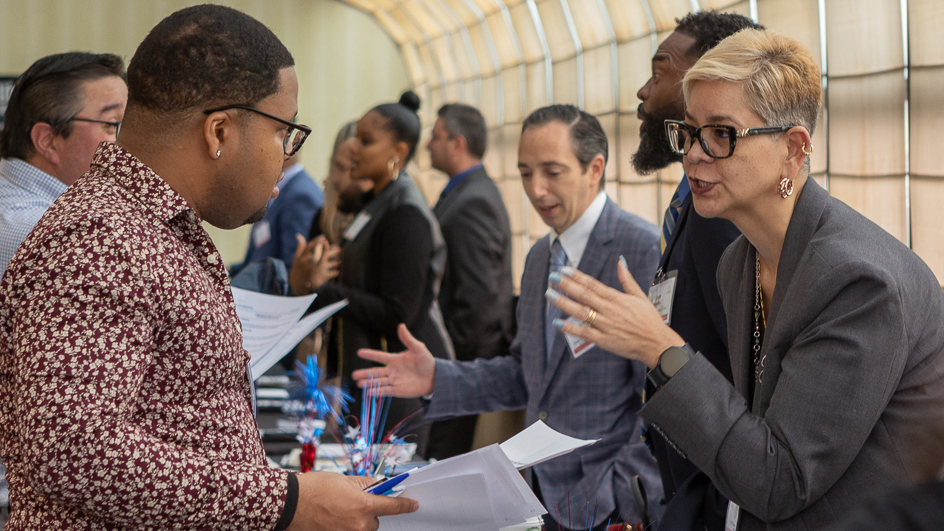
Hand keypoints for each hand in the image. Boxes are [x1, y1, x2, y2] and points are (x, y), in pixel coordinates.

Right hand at [286, 472, 417, 530]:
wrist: (291, 503)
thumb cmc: (316, 488)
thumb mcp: (346, 479)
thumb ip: (367, 484)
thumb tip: (381, 486)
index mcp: (364, 506)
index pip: (394, 507)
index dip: (406, 505)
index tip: (413, 504)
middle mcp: (359, 525)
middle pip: (376, 520)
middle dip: (369, 511)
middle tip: (353, 501)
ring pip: (363, 528)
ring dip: (357, 520)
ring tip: (339, 509)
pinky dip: (345, 525)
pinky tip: (334, 516)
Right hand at [290, 235, 340, 294]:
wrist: (297, 283)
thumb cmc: (297, 268)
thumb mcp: (297, 257)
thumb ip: (300, 247)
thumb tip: (299, 235)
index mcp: (303, 257)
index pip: (310, 247)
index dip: (317, 242)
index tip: (323, 237)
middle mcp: (310, 263)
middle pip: (325, 255)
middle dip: (332, 251)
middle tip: (338, 248)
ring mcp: (317, 270)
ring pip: (331, 264)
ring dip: (337, 261)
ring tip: (340, 259)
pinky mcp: (321, 277)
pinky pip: (333, 273)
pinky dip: (336, 271)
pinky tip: (338, 269)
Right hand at [352, 324, 435, 396]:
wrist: (434, 377)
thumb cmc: (426, 361)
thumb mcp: (418, 348)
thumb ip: (408, 339)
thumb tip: (401, 326)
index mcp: (394, 359)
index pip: (379, 356)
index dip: (370, 354)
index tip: (359, 352)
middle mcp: (391, 370)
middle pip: (375, 372)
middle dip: (364, 373)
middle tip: (353, 375)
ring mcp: (393, 381)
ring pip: (378, 382)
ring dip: (368, 383)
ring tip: (359, 384)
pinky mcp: (397, 390)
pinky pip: (385, 391)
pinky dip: (377, 391)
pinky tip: (369, 392)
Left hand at [547, 259, 683, 367]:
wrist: (657, 343)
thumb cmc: (649, 320)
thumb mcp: (640, 296)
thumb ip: (627, 279)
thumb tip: (620, 261)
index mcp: (617, 298)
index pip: (593, 285)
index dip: (578, 277)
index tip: (564, 270)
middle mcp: (609, 310)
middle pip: (584, 295)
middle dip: (567, 286)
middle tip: (552, 277)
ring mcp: (606, 325)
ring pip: (581, 312)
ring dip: (564, 303)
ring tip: (550, 295)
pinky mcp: (604, 340)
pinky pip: (584, 333)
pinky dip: (570, 328)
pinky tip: (558, 323)